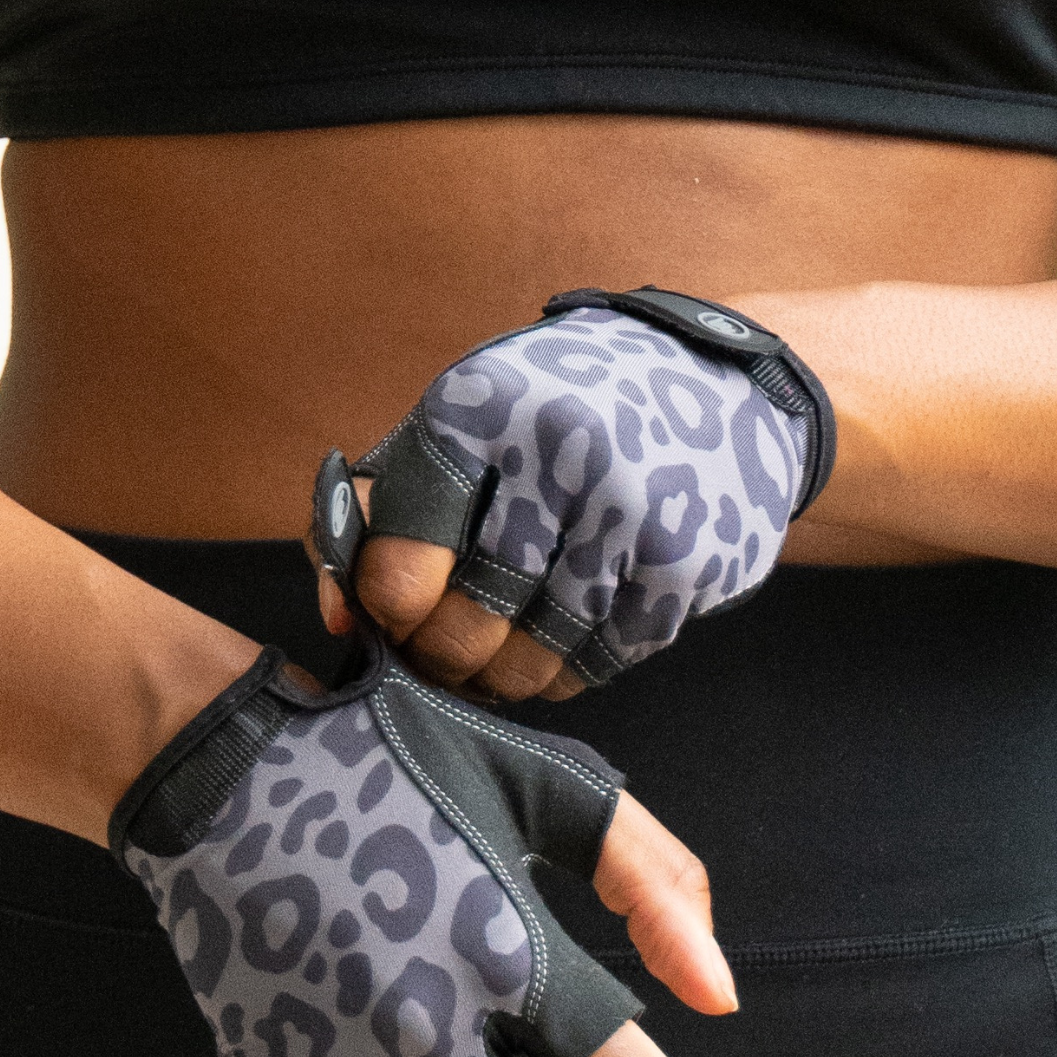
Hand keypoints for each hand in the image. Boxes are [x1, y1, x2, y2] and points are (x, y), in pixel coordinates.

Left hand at [316, 287, 833, 698]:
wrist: (714, 380)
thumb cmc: (553, 410)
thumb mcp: (458, 427)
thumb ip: (380, 515)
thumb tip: (342, 620)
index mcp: (480, 411)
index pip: (402, 562)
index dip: (390, 610)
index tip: (400, 614)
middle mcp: (559, 456)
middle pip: (469, 623)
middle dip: (444, 657)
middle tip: (444, 655)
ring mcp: (630, 514)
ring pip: (535, 656)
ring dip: (504, 677)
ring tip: (495, 661)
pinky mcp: (684, 565)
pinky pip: (600, 662)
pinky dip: (568, 673)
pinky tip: (558, 648)